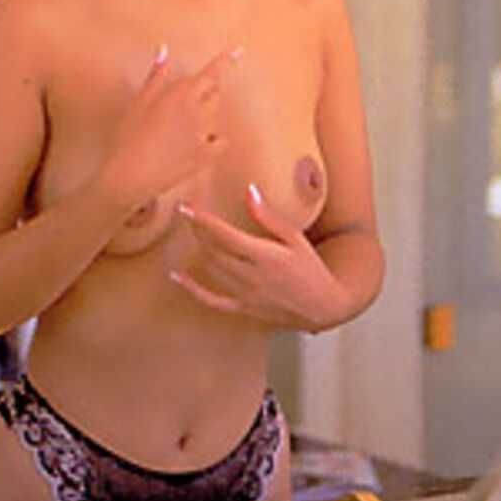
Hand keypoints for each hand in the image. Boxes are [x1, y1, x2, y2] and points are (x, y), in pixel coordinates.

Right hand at [102, 45, 237, 217]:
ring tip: (182, 126)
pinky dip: (214, 140)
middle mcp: (198, 110)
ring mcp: (204, 134)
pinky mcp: (206, 156)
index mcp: (182, 93)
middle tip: (189, 99)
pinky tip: (199, 144)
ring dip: (207, 115)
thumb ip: (156, 75)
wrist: (132, 174)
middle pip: (215, 93)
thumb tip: (164, 49)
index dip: (225, 61)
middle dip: (208, 91)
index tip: (238, 51)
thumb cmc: (130, 135)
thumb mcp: (140, 101)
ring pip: (216, 116)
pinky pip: (220, 142)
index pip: (211, 73)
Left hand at [170, 181, 350, 330]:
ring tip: (189, 232)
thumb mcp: (296, 239)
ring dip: (198, 249)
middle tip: (187, 213)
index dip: (203, 220)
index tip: (186, 206)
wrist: (323, 306)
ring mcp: (245, 295)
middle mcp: (251, 277)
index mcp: (265, 257)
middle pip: (213, 251)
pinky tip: (177, 277)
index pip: (225, 235)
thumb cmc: (312, 270)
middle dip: (197, 230)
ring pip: (211, 270)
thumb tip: (250, 192)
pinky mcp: (243, 308)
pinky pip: (212, 300)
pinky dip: (192, 288)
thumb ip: (269, 217)